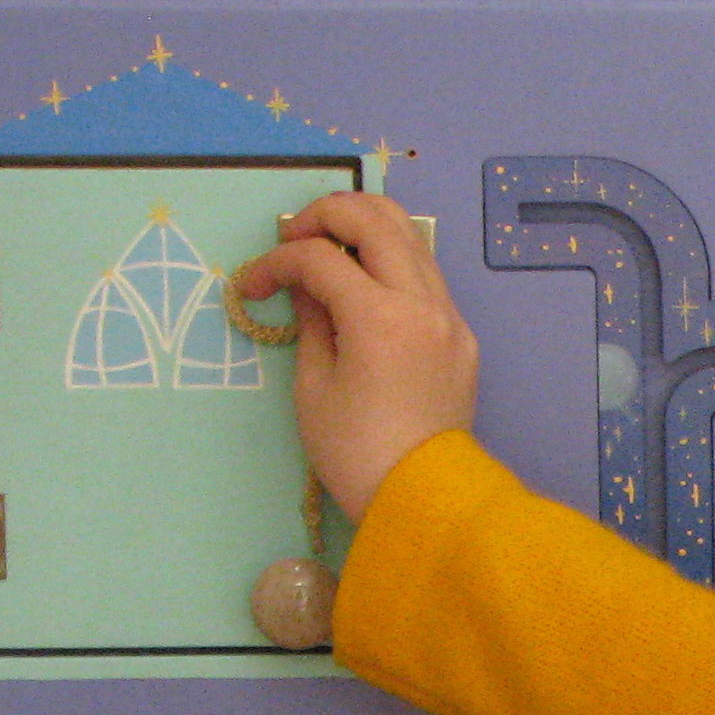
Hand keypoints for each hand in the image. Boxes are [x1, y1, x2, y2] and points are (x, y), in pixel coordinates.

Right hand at [227, 192, 481, 519]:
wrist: (426, 501)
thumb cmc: (356, 453)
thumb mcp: (314, 386)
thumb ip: (310, 319)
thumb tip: (304, 283)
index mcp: (381, 318)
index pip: (320, 258)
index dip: (276, 263)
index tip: (252, 287)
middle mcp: (424, 304)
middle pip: (377, 219)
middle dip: (327, 213)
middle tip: (294, 236)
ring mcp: (451, 318)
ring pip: (411, 239)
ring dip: (365, 229)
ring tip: (327, 248)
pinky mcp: (462, 336)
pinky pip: (427, 276)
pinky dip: (392, 262)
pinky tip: (364, 281)